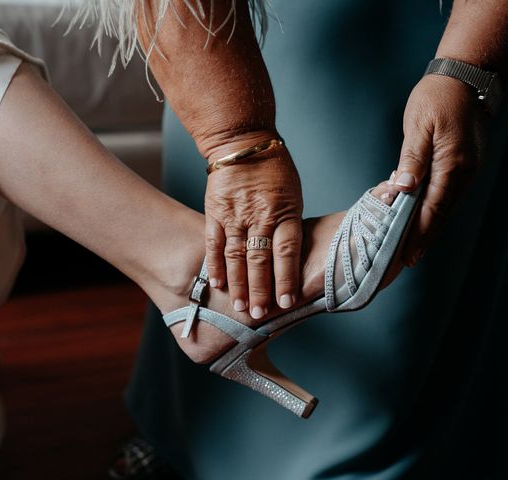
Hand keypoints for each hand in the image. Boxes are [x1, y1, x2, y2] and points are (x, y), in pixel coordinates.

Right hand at [204, 135, 302, 318]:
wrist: (242, 143)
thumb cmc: (274, 169)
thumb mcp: (293, 194)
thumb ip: (289, 225)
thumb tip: (288, 257)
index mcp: (284, 212)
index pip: (286, 252)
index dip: (285, 279)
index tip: (286, 303)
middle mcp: (259, 216)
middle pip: (259, 259)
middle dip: (260, 290)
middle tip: (259, 315)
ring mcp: (235, 215)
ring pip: (236, 256)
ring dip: (238, 284)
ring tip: (240, 308)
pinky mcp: (215, 212)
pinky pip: (214, 243)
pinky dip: (215, 265)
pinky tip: (217, 284)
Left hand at [392, 74, 487, 265]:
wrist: (465, 77)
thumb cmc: (437, 98)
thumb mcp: (418, 127)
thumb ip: (411, 159)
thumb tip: (403, 189)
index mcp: (452, 164)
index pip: (433, 207)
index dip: (419, 232)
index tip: (407, 254)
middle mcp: (464, 172)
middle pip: (441, 212)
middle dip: (424, 237)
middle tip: (408, 260)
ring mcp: (467, 169)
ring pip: (446, 205)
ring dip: (430, 226)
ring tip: (413, 246)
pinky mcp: (464, 164)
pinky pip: (448, 193)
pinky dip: (436, 209)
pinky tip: (424, 218)